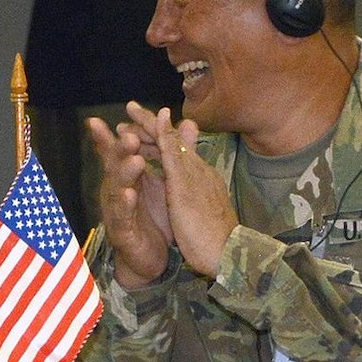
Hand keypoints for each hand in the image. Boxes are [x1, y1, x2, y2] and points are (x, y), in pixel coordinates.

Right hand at [87, 109, 170, 287]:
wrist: (145, 259)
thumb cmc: (149, 219)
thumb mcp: (159, 182)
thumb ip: (163, 151)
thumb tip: (175, 119)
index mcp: (128, 177)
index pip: (123, 150)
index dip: (121, 132)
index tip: (123, 111)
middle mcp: (118, 190)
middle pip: (117, 165)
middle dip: (122, 148)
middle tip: (129, 133)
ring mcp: (118, 211)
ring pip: (117, 188)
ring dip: (125, 173)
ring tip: (135, 160)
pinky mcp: (123, 231)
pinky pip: (122, 216)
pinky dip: (125, 205)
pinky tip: (129, 195)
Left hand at [125, 103, 238, 276]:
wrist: (231, 254)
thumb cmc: (216, 235)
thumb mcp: (202, 207)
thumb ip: (194, 191)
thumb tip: (190, 182)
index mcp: (200, 177)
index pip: (177, 149)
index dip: (161, 134)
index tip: (143, 122)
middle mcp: (199, 170)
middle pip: (173, 140)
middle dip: (152, 122)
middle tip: (131, 107)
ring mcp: (194, 176)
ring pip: (171, 143)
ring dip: (150, 125)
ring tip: (131, 111)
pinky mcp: (186, 186)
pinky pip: (172, 157)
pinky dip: (162, 139)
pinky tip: (150, 128)